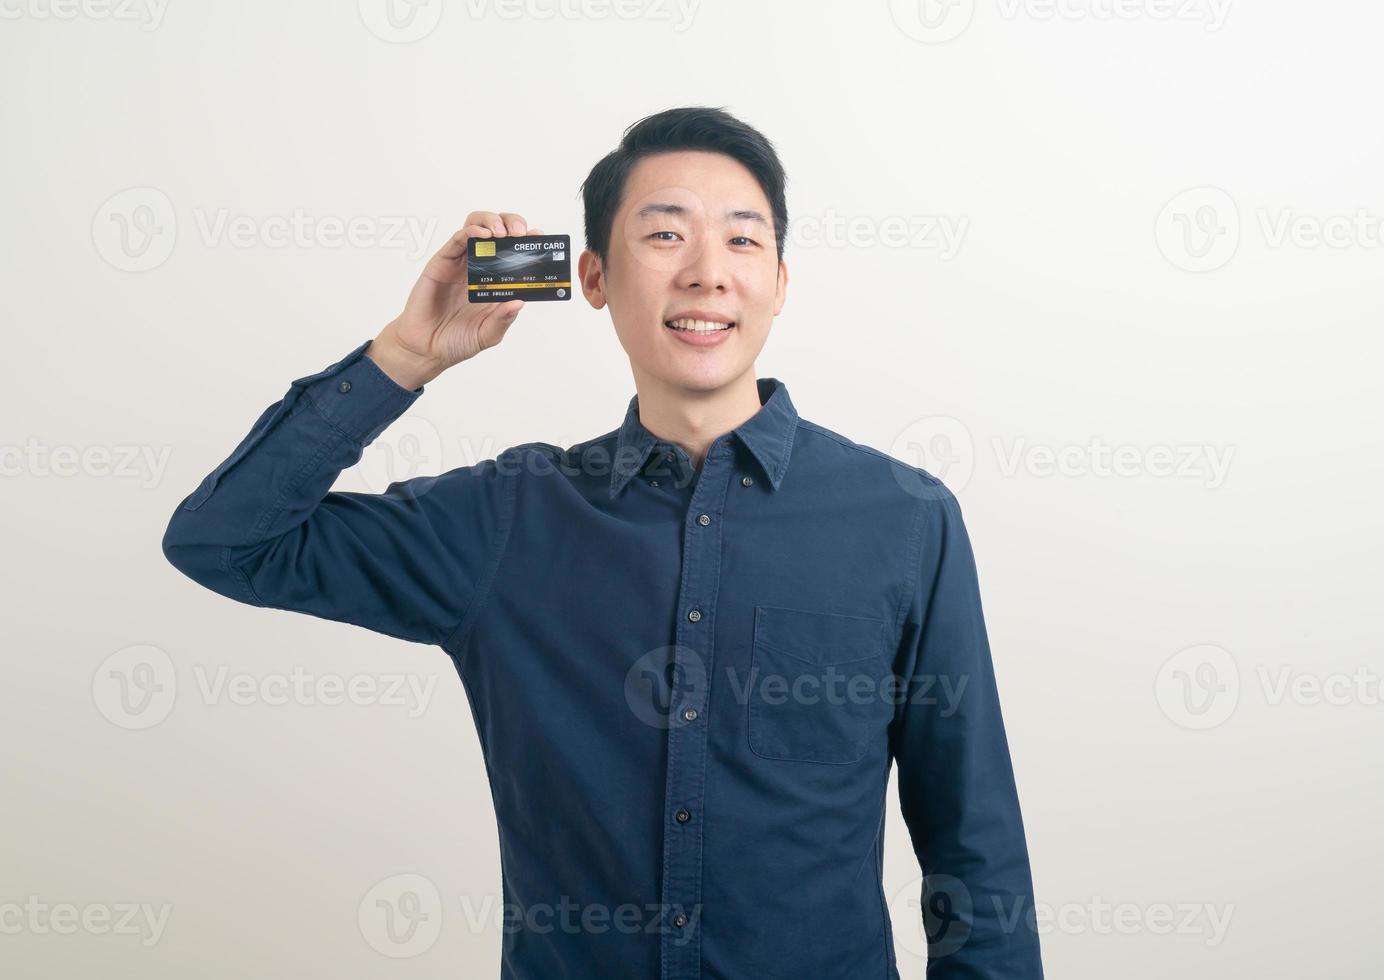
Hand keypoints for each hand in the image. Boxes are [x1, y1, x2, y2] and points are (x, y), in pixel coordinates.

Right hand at [367, 211, 541, 388]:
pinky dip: (471, 231)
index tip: (540, 239)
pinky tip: (482, 235)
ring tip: (502, 233)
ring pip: (478, 227)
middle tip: (521, 233)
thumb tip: (520, 302)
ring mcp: (462, 263)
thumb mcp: (488, 335)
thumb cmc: (457, 341)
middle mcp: (481, 268)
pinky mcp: (443, 261)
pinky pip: (457, 238)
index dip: (529, 242)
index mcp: (497, 283)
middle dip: (513, 224)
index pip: (516, 254)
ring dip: (492, 221)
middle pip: (499, 232)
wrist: (426, 348)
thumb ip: (504, 319)